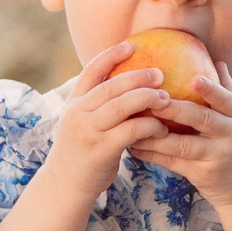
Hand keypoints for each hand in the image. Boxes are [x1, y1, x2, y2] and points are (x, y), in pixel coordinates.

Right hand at [46, 42, 172, 200]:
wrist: (65, 185)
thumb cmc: (81, 151)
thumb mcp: (81, 122)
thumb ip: (97, 105)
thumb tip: (126, 85)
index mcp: (74, 102)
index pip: (91, 71)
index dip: (111, 55)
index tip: (131, 45)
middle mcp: (78, 113)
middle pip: (111, 86)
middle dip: (138, 76)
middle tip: (160, 73)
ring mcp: (88, 131)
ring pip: (121, 106)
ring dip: (147, 98)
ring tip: (166, 98)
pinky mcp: (101, 150)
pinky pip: (131, 131)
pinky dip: (149, 125)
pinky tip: (162, 127)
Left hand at [128, 64, 231, 209]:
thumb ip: (227, 93)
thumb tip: (216, 61)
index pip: (226, 99)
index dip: (211, 89)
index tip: (194, 78)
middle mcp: (231, 135)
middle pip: (204, 119)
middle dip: (177, 109)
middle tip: (154, 99)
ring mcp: (217, 157)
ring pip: (183, 144)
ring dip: (156, 135)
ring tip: (134, 124)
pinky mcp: (202, 174)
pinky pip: (173, 163)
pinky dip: (153, 154)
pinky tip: (135, 147)